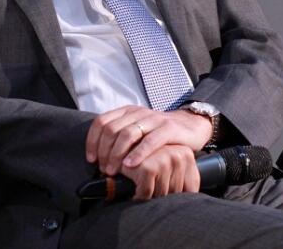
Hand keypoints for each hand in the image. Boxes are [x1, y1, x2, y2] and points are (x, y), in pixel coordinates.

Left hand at [86, 105, 212, 175]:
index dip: (92, 141)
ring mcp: (154, 119)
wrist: (191, 126)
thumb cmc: (159, 134)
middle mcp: (139, 113)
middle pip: (111, 130)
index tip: (92, 159)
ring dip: (116, 154)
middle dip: (104, 152)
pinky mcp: (169, 129)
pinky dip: (138, 154)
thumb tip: (96, 157)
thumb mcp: (137, 130)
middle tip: (105, 169)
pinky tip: (131, 165)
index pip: (101, 122)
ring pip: (127, 134)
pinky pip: (150, 141)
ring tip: (114, 170)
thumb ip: (120, 137)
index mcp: (128, 112)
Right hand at [119, 143, 200, 200]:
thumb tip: (191, 201)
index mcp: (187, 154)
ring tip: (143, 187)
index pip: (191, 187)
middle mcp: (178, 154)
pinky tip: (135, 188)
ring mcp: (164, 158)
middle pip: (175, 191)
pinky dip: (139, 195)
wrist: (121, 148)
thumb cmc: (146, 160)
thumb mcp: (171, 168)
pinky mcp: (148, 166)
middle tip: (151, 189)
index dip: (177, 196)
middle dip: (161, 196)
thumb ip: (184, 179)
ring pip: (162, 193)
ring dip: (150, 196)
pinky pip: (147, 192)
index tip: (167, 195)